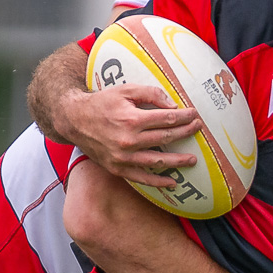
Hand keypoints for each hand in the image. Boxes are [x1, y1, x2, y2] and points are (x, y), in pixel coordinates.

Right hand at [57, 84, 201, 187]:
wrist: (74, 120)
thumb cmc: (101, 103)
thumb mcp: (125, 90)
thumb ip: (150, 94)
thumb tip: (173, 106)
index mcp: (132, 119)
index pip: (166, 119)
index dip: (184, 117)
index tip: (194, 115)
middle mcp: (129, 140)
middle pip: (165, 138)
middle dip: (185, 133)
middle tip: (198, 130)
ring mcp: (123, 157)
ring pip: (158, 161)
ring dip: (178, 161)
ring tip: (192, 160)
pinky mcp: (117, 168)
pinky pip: (142, 178)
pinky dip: (158, 182)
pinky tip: (172, 182)